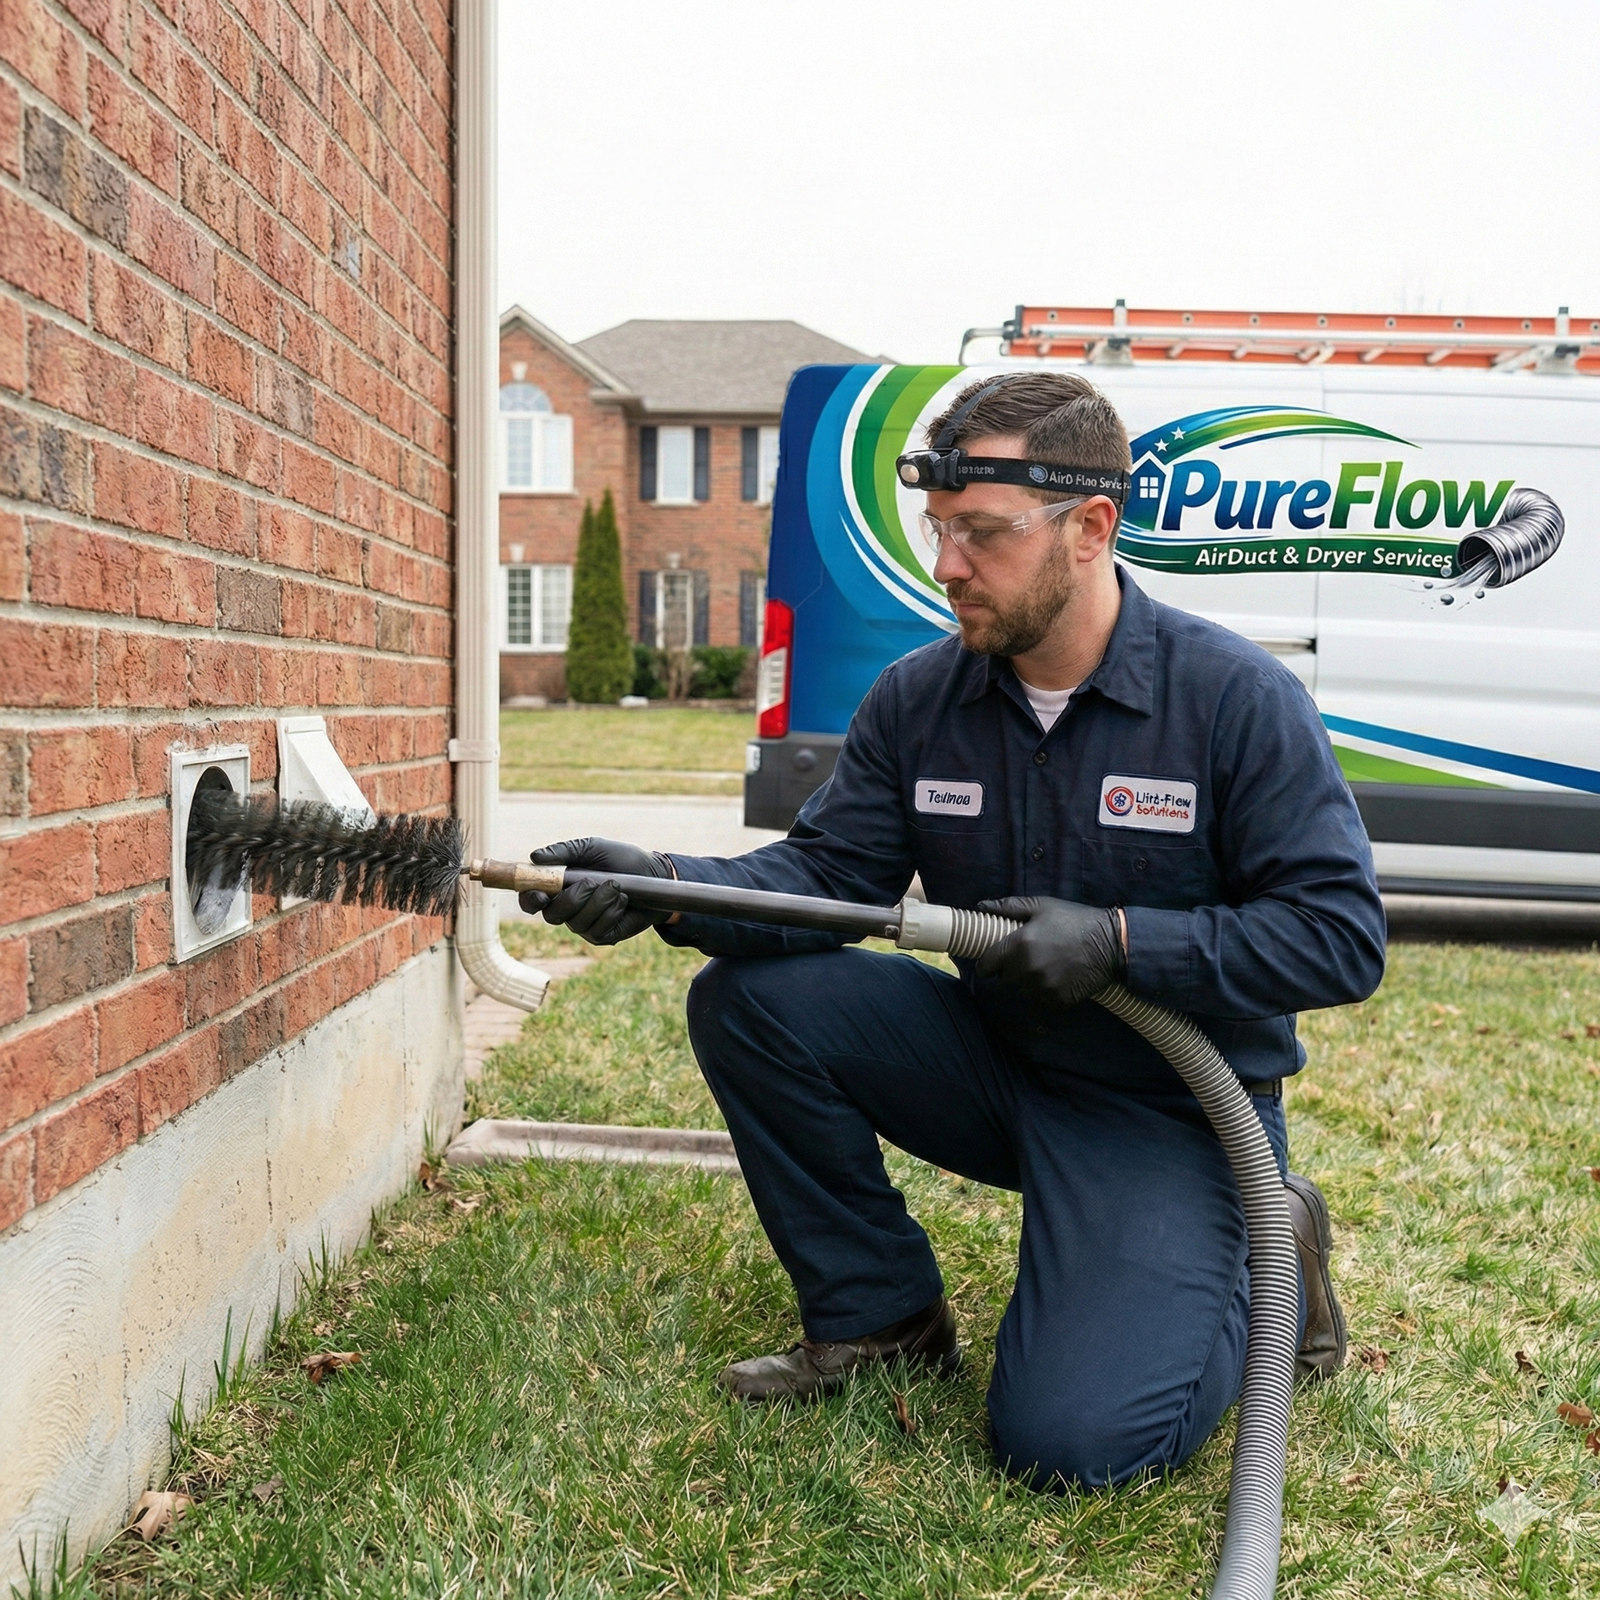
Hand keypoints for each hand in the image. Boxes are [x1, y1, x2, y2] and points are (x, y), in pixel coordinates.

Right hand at [518, 837, 673, 945]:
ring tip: (616, 886)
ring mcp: (583, 924)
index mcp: (558, 887)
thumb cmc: (621, 860)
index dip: (529, 900)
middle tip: (591, 882)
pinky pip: (596, 930)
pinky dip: (611, 912)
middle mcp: (567, 908)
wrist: (654, 875)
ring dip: (598, 901)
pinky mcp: (602, 936)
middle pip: (552, 915)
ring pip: (576, 922)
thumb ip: (564, 851)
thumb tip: (534, 857)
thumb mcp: (593, 848)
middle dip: (572, 898)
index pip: (531, 900)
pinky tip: (622, 901)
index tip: (540, 895)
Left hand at [973, 896, 1125, 1008]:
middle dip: (1009, 972)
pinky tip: (1055, 978)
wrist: (1111, 943)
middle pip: (1003, 981)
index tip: (992, 963)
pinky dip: (1043, 993)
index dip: (986, 965)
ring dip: (1025, 984)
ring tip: (1041, 970)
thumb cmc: (1075, 920)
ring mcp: (1042, 987)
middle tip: (1023, 962)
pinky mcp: (1057, 1000)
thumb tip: (981, 905)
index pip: (986, 965)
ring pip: (1021, 993)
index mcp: (1018, 945)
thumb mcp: (1043, 906)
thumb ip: (1009, 906)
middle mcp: (1026, 969)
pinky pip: (1040, 1001)